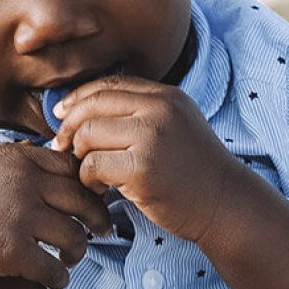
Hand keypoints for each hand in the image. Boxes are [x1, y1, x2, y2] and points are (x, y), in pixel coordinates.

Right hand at [0, 142, 111, 288]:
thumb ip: (16, 158)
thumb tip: (43, 155)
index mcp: (19, 158)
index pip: (72, 167)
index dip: (87, 185)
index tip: (90, 198)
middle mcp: (25, 183)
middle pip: (83, 200)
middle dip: (97, 218)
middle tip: (101, 229)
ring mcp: (19, 216)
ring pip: (75, 235)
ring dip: (79, 250)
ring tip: (70, 256)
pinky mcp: (10, 250)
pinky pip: (52, 268)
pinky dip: (59, 277)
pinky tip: (56, 278)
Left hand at [50, 75, 267, 244]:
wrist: (226, 203)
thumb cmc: (195, 171)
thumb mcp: (176, 126)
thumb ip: (142, 112)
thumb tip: (85, 110)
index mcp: (166, 96)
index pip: (107, 85)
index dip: (78, 99)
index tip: (61, 115)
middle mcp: (159, 110)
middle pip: (92, 107)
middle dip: (69, 128)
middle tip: (63, 149)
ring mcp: (151, 138)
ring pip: (87, 135)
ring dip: (80, 157)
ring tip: (91, 174)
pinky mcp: (142, 168)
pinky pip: (93, 166)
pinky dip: (88, 180)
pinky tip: (101, 189)